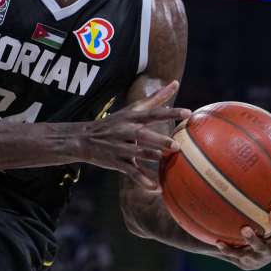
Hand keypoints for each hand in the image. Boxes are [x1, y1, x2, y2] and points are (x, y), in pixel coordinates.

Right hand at [75, 81, 189, 187]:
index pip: (152, 114)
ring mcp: (120, 147)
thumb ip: (155, 98)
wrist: (83, 139)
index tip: (187, 112)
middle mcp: (125, 132)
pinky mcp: (116, 162)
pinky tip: (157, 188)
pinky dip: (143, 181)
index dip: (169, 113)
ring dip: (149, 157)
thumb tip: (175, 82)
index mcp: (132, 119)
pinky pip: (131, 172)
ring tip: (163, 160)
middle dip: (157, 140)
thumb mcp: (132, 109)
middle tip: (175, 146)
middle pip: (142, 135)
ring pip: (136, 153)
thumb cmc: (114, 123)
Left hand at [215, 182, 270, 269]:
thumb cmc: (251, 222)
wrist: (238, 252)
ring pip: (261, 248)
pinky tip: (218, 242)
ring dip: (254, 239)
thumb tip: (253, 154)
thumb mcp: (257, 206)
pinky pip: (236, 255)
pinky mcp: (247, 263)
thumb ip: (258, 187)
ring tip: (244, 229)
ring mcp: (264, 254)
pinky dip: (228, 249)